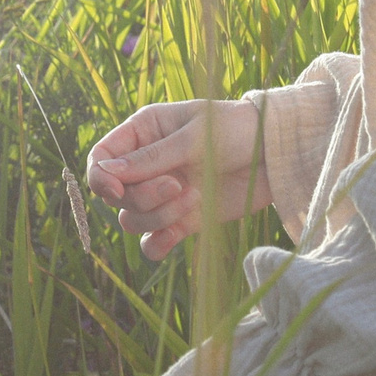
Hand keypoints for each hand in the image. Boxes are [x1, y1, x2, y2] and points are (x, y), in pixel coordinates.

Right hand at [85, 98, 264, 261]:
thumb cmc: (236, 130)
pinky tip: (174, 236)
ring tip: (194, 198)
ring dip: (157, 216)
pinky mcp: (182, 219)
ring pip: (132, 219)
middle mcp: (146, 165)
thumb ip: (150, 158)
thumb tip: (105, 171)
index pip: (101, 158)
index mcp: (143, 132)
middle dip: (143, 196)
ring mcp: (163, 194)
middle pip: (116, 195)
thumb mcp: (194, 137)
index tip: (116, 191)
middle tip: (178, 185)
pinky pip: (153, 242)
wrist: (276, 155)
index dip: (99, 178)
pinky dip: (157, 244)